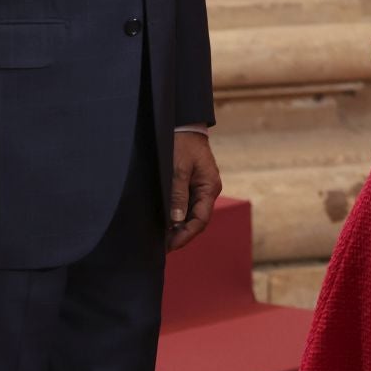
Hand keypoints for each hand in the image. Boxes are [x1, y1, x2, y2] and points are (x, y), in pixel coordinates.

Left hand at [168, 131, 220, 251]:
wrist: (184, 124)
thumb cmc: (182, 143)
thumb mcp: (178, 168)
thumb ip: (178, 194)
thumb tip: (177, 220)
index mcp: (209, 187)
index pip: (201, 219)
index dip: (186, 234)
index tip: (170, 245)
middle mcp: (207, 190)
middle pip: (197, 220)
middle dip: (181, 234)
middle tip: (162, 246)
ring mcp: (200, 187)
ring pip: (191, 214)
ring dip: (178, 226)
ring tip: (161, 237)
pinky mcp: (192, 184)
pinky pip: (186, 205)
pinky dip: (176, 215)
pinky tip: (164, 221)